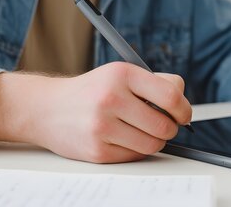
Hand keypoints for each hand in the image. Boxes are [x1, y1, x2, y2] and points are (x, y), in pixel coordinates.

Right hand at [0, 62, 191, 162]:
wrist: (47, 109)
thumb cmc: (92, 91)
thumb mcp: (119, 74)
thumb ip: (154, 83)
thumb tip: (182, 102)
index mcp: (121, 74)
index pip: (170, 95)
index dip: (184, 109)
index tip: (183, 114)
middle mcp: (111, 98)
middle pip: (164, 125)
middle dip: (170, 128)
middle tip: (163, 125)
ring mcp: (102, 126)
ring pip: (152, 144)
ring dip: (154, 141)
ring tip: (142, 131)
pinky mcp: (97, 150)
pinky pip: (134, 156)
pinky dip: (135, 150)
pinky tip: (123, 138)